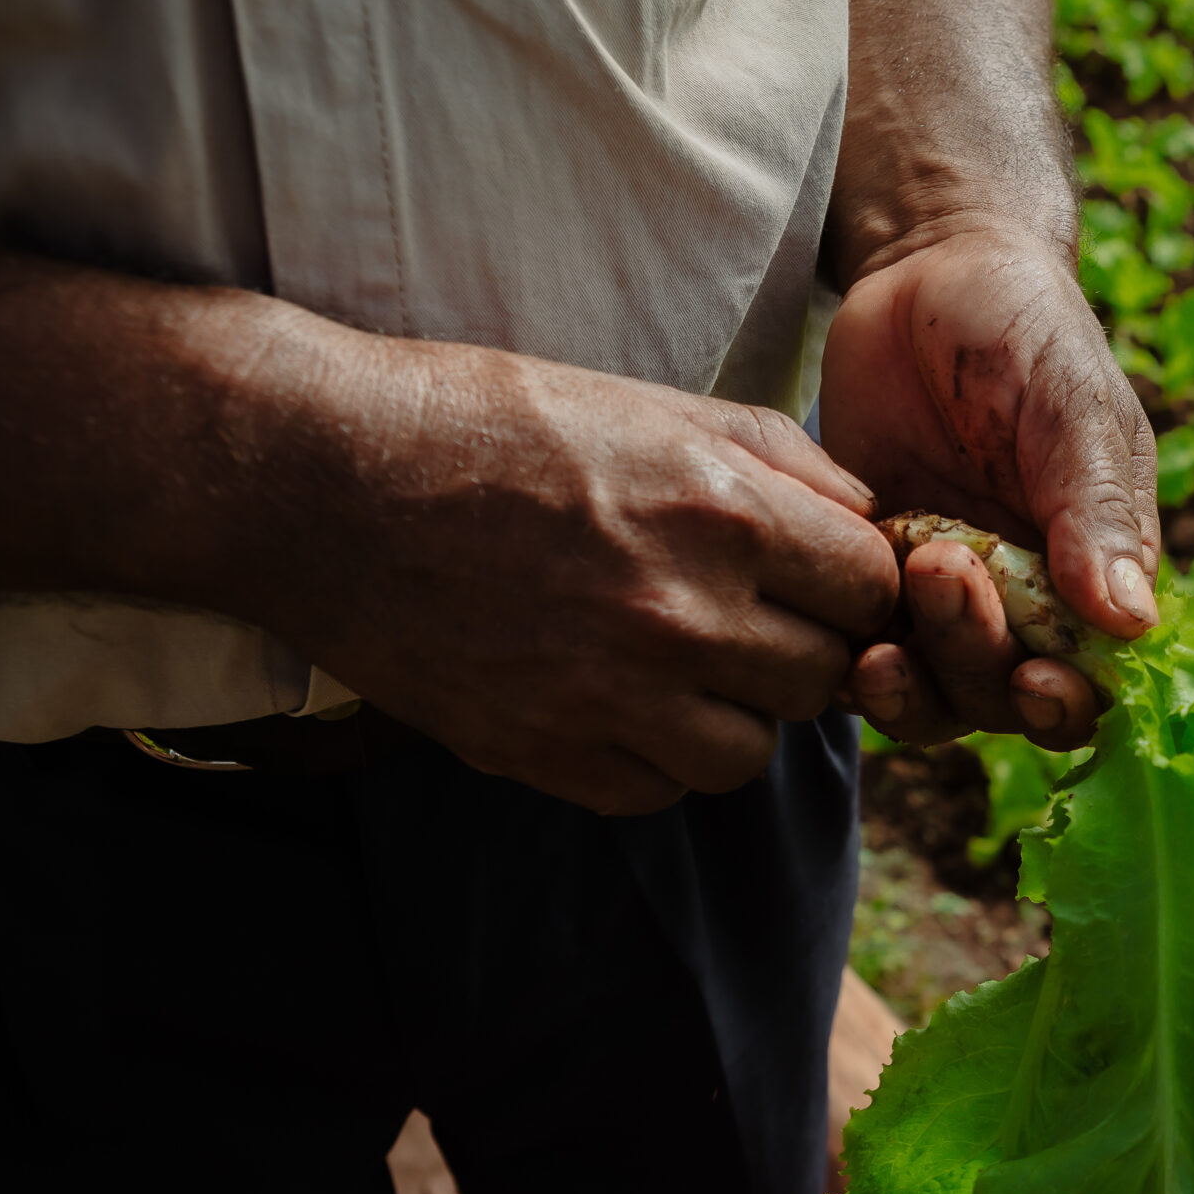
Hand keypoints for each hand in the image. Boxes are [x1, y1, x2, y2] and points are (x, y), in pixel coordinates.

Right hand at [240, 328, 897, 813]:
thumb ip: (778, 459)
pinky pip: (659, 790)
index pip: (872, 589)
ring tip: (680, 661)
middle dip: (801, 648)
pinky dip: (653, 756)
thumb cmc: (489, 422)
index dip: (856, 584)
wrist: (321, 480)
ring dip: (732, 713)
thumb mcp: (650, 404)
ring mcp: (610, 693)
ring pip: (750, 752)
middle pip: (824, 679)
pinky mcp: (542, 750)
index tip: (823, 578)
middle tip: (747, 617)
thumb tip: (869, 518)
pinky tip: (614, 696)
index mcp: (720, 510)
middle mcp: (680, 612)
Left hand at [816, 223, 1159, 749]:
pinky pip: (862, 652)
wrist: (923, 270)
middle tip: (939, 569)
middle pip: (1007, 696)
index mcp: (1097, 568)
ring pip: (935, 692)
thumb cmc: (1023, 327)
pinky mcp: (872, 577)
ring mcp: (945, 595)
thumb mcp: (1070, 404)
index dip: (1067, 700)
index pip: (1096, 675)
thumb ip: (1097, 510)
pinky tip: (830, 623)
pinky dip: (849, 659)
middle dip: (976, 662)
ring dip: (912, 686)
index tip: (1035, 677)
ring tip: (877, 642)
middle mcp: (1026, 600)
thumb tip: (1132, 625)